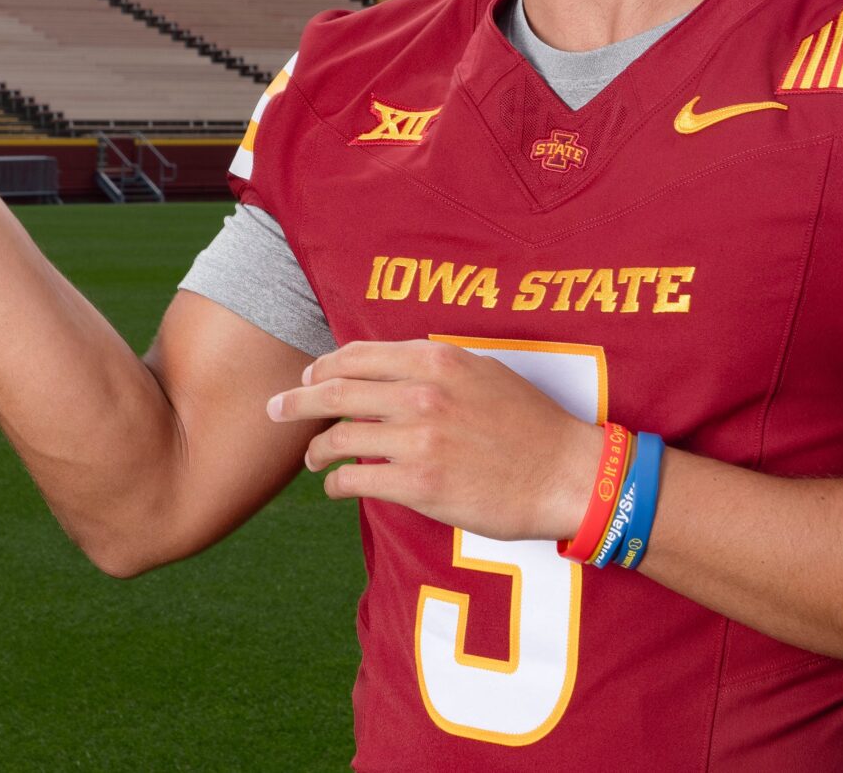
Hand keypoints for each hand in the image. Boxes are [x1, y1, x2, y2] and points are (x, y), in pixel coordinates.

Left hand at [266, 339, 602, 541]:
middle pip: (335, 391)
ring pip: (340, 438)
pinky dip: (338, 483)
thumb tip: (389, 370)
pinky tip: (337, 486)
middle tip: (275, 409)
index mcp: (436, 360)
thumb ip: (434, 367)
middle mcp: (421, 394)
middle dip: (296, 400)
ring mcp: (418, 440)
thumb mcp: (483, 372)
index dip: (323, 367)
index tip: (308, 377)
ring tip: (312, 457)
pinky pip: (357, 480)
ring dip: (317, 449)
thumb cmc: (530, 424)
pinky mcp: (419, 484)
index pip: (357, 356)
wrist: (566, 474)